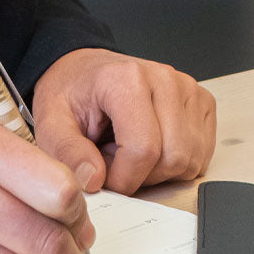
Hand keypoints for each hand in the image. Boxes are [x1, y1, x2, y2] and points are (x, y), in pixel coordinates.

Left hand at [32, 48, 215, 193]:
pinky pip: (201, 154)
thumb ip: (68, 152)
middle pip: (173, 158)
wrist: (84, 72)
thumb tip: (93, 180)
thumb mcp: (51, 123)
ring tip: (128, 150)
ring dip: (158, 171)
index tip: (103, 179)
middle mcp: (164, 79)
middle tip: (112, 159)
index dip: (123, 179)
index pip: (143, 149)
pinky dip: (175, 163)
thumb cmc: (72, 94)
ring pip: (190, 160)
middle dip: (140, 176)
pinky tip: (151, 146)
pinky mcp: (202, 102)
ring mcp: (187, 89)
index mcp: (126, 79)